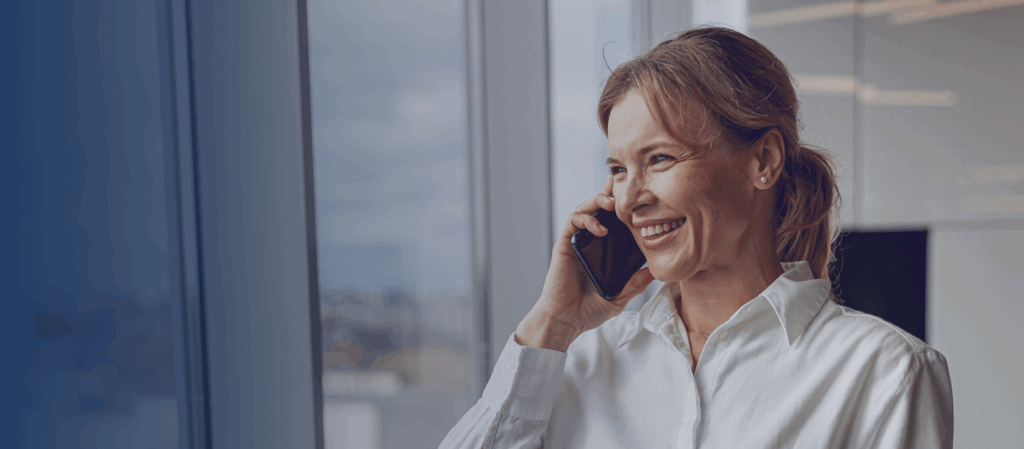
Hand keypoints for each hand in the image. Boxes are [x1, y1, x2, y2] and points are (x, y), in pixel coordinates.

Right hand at [515, 176, 655, 351]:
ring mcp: (577, 241)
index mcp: (605, 250)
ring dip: (599, 200)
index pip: (616, 221)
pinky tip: (601, 228)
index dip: (625, 206)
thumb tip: (655, 269)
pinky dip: (587, 219)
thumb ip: (636, 283)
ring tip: (612, 202)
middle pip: (600, 208)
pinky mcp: (565, 243)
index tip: (641, 196)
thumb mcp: (620, 297)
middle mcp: (591, 241)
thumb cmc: (589, 310)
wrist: (566, 320)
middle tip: (626, 184)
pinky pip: (574, 221)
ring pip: (586, 208)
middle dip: (612, 192)